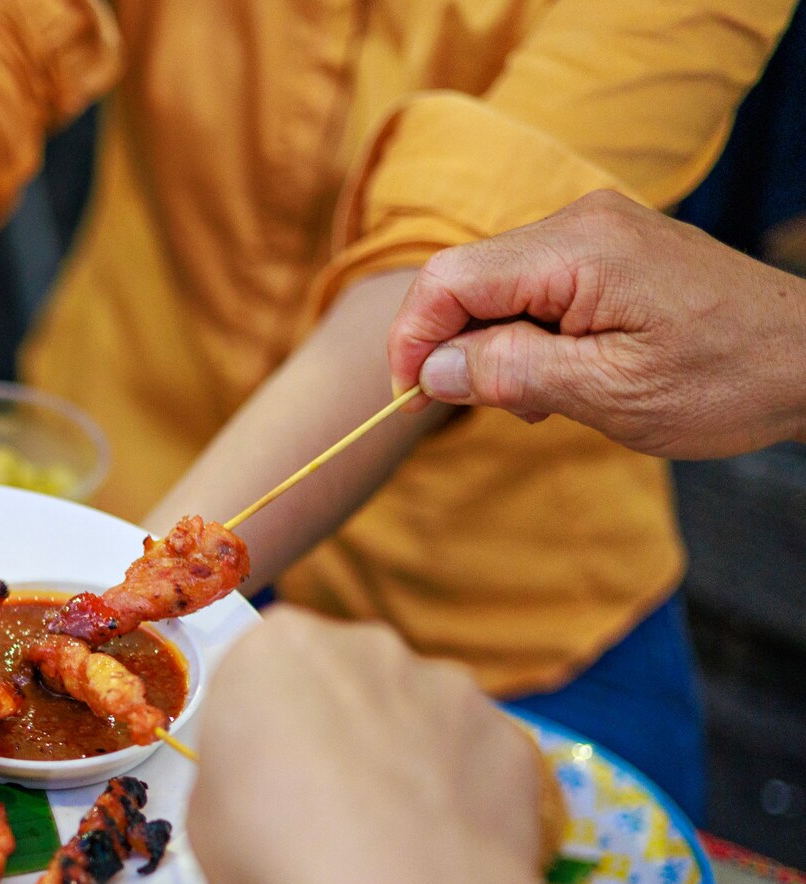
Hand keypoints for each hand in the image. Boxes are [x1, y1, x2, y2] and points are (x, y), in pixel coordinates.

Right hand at [188, 607, 542, 883]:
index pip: (256, 677)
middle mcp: (367, 646)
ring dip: (400, 761)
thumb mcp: (204, 829)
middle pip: (342, 684)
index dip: (255, 733)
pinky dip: (459, 797)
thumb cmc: (278, 856)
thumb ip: (229, 791)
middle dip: (333, 734)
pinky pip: (474, 761)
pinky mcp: (510, 736)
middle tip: (318, 813)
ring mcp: (450, 686)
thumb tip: (249, 808)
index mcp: (274, 649)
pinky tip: (441, 853)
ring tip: (386, 841)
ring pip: (414, 717)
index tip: (257, 783)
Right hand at [388, 189, 805, 458]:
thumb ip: (512, 373)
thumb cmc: (725, 379)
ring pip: (497, 285)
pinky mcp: (609, 248)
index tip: (409, 402)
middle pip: (466, 279)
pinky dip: (528, 334)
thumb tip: (430, 372)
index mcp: (578, 249)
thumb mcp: (610, 393)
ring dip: (495, 347)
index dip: (411, 340)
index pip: (447, 279)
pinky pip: (534, 285)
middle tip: (497, 410)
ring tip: (546, 399)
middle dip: (456, 349)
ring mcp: (598, 230)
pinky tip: (566, 373)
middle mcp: (581, 222)